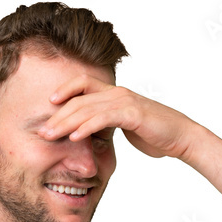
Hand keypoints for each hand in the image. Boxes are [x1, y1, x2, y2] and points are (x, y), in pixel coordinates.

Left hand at [38, 74, 198, 159]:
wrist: (181, 137)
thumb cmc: (154, 133)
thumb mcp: (124, 126)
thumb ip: (106, 124)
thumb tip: (89, 132)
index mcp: (114, 94)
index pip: (82, 84)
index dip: (63, 91)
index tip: (47, 105)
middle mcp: (117, 93)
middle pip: (79, 99)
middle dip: (57, 115)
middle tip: (40, 131)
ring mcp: (125, 102)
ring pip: (87, 108)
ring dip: (65, 122)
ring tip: (49, 135)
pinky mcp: (133, 114)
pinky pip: (103, 118)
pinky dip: (86, 127)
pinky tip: (73, 137)